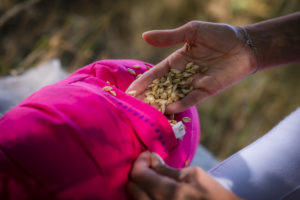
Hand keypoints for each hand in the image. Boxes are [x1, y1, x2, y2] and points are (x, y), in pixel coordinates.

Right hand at [127, 21, 256, 112]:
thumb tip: (144, 36)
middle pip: (162, 88)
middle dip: (148, 97)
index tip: (131, 91)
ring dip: (161, 104)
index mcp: (177, 60)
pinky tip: (170, 108)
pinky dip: (181, 104)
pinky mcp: (206, 91)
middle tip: (134, 106)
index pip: (156, 73)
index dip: (144, 82)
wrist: (245, 45)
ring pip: (174, 96)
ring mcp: (194, 84)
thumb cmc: (219, 34)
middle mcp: (183, 74)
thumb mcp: (192, 32)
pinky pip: (191, 99)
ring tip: (147, 111)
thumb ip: (169, 37)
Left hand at [127, 151, 241, 199]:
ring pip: (135, 199)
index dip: (140, 161)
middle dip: (138, 173)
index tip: (148, 156)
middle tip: (150, 166)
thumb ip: (168, 169)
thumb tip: (151, 158)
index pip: (138, 175)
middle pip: (132, 188)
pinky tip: (153, 189)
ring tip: (151, 178)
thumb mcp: (194, 175)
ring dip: (139, 185)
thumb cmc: (213, 193)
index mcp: (169, 192)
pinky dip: (144, 196)